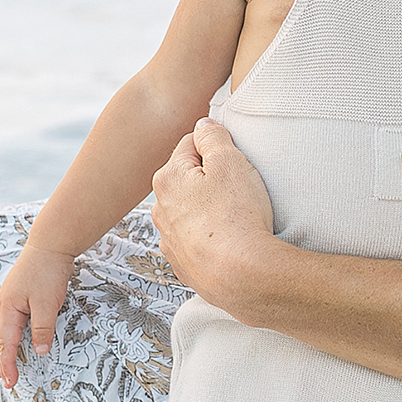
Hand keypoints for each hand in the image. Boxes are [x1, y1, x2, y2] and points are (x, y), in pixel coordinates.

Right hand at [0, 241, 74, 389]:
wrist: (50, 244)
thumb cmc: (48, 271)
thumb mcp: (48, 304)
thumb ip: (43, 328)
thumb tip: (39, 351)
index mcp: (9, 310)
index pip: (6, 344)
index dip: (8, 364)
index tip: (11, 383)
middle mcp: (4, 305)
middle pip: (0, 340)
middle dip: (2, 362)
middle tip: (7, 382)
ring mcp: (7, 298)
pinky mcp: (14, 292)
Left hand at [150, 119, 275, 306]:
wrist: (241, 276)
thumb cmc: (237, 216)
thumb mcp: (230, 162)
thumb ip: (213, 136)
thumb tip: (204, 125)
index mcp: (167, 177)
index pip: (190, 143)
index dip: (217, 147)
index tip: (236, 161)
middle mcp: (160, 208)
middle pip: (188, 178)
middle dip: (211, 179)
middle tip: (240, 190)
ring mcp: (169, 239)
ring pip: (190, 210)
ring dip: (208, 209)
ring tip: (236, 218)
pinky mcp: (183, 264)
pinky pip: (195, 239)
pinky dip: (209, 237)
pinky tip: (229, 241)